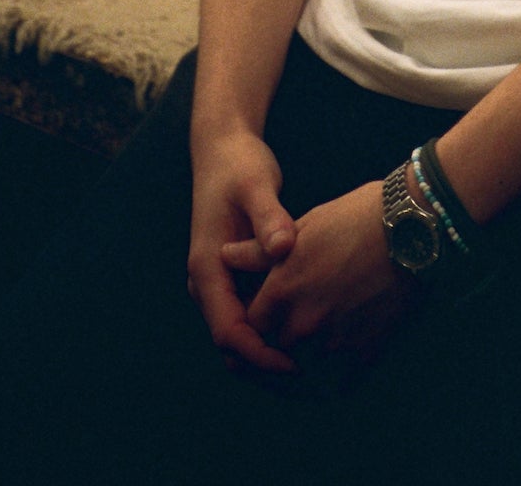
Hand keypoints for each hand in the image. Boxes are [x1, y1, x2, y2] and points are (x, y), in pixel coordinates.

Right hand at [187, 127, 299, 373]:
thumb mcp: (256, 185)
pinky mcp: (234, 274)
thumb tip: (282, 249)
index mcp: (207, 268)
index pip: (228, 333)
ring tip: (314, 358)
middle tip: (311, 373)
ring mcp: (220, 280)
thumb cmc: (239, 165)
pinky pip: (250, 313)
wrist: (223, 147)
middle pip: (232, 342)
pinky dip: (272, 327)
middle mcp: (208, 282)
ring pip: (240, 332)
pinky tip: (306, 325)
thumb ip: (268, 217)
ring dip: (270, 348)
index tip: (295, 366)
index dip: (260, 355)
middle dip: (266, 363)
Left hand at [226, 180, 415, 365]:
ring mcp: (333, 344)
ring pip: (301, 375)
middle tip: (276, 348)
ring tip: (303, 361)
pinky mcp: (363, 356)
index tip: (259, 323)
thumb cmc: (353, 219)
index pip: (249, 327)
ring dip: (299, 370)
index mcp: (281, 293)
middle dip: (271, 351)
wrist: (410, 230)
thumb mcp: (302, 229)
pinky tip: (332, 368)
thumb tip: (225, 255)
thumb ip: (258, 253)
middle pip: (271, 355)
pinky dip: (330, 381)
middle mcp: (302, 324)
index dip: (252, 326)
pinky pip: (336, 384)